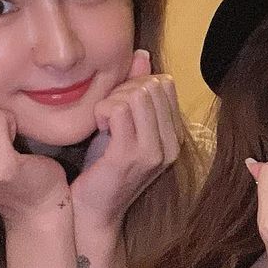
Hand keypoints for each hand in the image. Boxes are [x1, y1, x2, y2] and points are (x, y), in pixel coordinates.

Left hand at [70, 49, 183, 229]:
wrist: (93, 211)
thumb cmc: (104, 167)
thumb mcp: (124, 126)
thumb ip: (136, 91)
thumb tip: (142, 56)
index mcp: (174, 136)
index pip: (164, 84)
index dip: (137, 84)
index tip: (119, 104)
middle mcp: (170, 144)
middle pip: (151, 86)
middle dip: (123, 90)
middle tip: (108, 113)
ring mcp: (153, 151)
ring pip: (136, 95)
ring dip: (112, 100)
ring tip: (103, 121)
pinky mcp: (130, 156)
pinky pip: (118, 110)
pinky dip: (102, 110)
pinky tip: (98, 126)